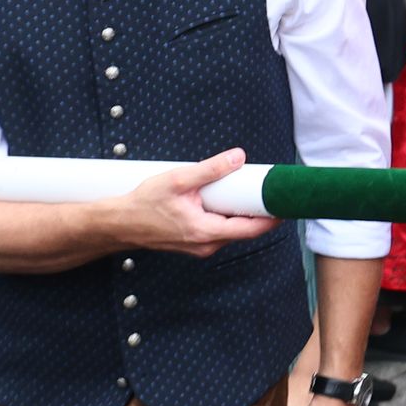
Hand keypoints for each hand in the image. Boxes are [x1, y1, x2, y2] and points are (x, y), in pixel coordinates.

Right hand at [113, 148, 276, 257]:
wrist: (120, 224)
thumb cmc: (143, 205)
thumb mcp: (178, 180)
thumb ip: (209, 170)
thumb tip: (237, 158)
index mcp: (205, 232)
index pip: (251, 229)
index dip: (272, 218)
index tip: (285, 204)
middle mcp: (206, 245)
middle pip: (244, 230)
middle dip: (257, 212)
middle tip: (265, 191)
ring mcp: (200, 247)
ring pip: (231, 231)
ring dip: (239, 214)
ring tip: (242, 192)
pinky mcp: (194, 244)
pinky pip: (218, 231)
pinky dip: (224, 217)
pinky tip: (220, 202)